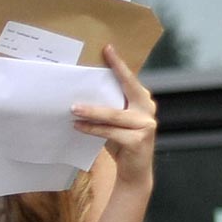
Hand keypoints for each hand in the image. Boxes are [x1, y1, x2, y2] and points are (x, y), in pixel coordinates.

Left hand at [70, 45, 157, 186]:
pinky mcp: (138, 140)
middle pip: (127, 89)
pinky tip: (78, 126)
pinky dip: (93, 129)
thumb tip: (83, 93)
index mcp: (143, 100)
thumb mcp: (117, 121)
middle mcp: (148, 109)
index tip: (107, 48)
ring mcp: (146, 125)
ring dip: (92, 111)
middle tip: (90, 67)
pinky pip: (110, 131)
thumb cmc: (122, 143)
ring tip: (73, 108)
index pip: (130, 79)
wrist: (135, 173)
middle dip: (112, 75)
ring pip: (114, 114)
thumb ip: (110, 107)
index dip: (119, 64)